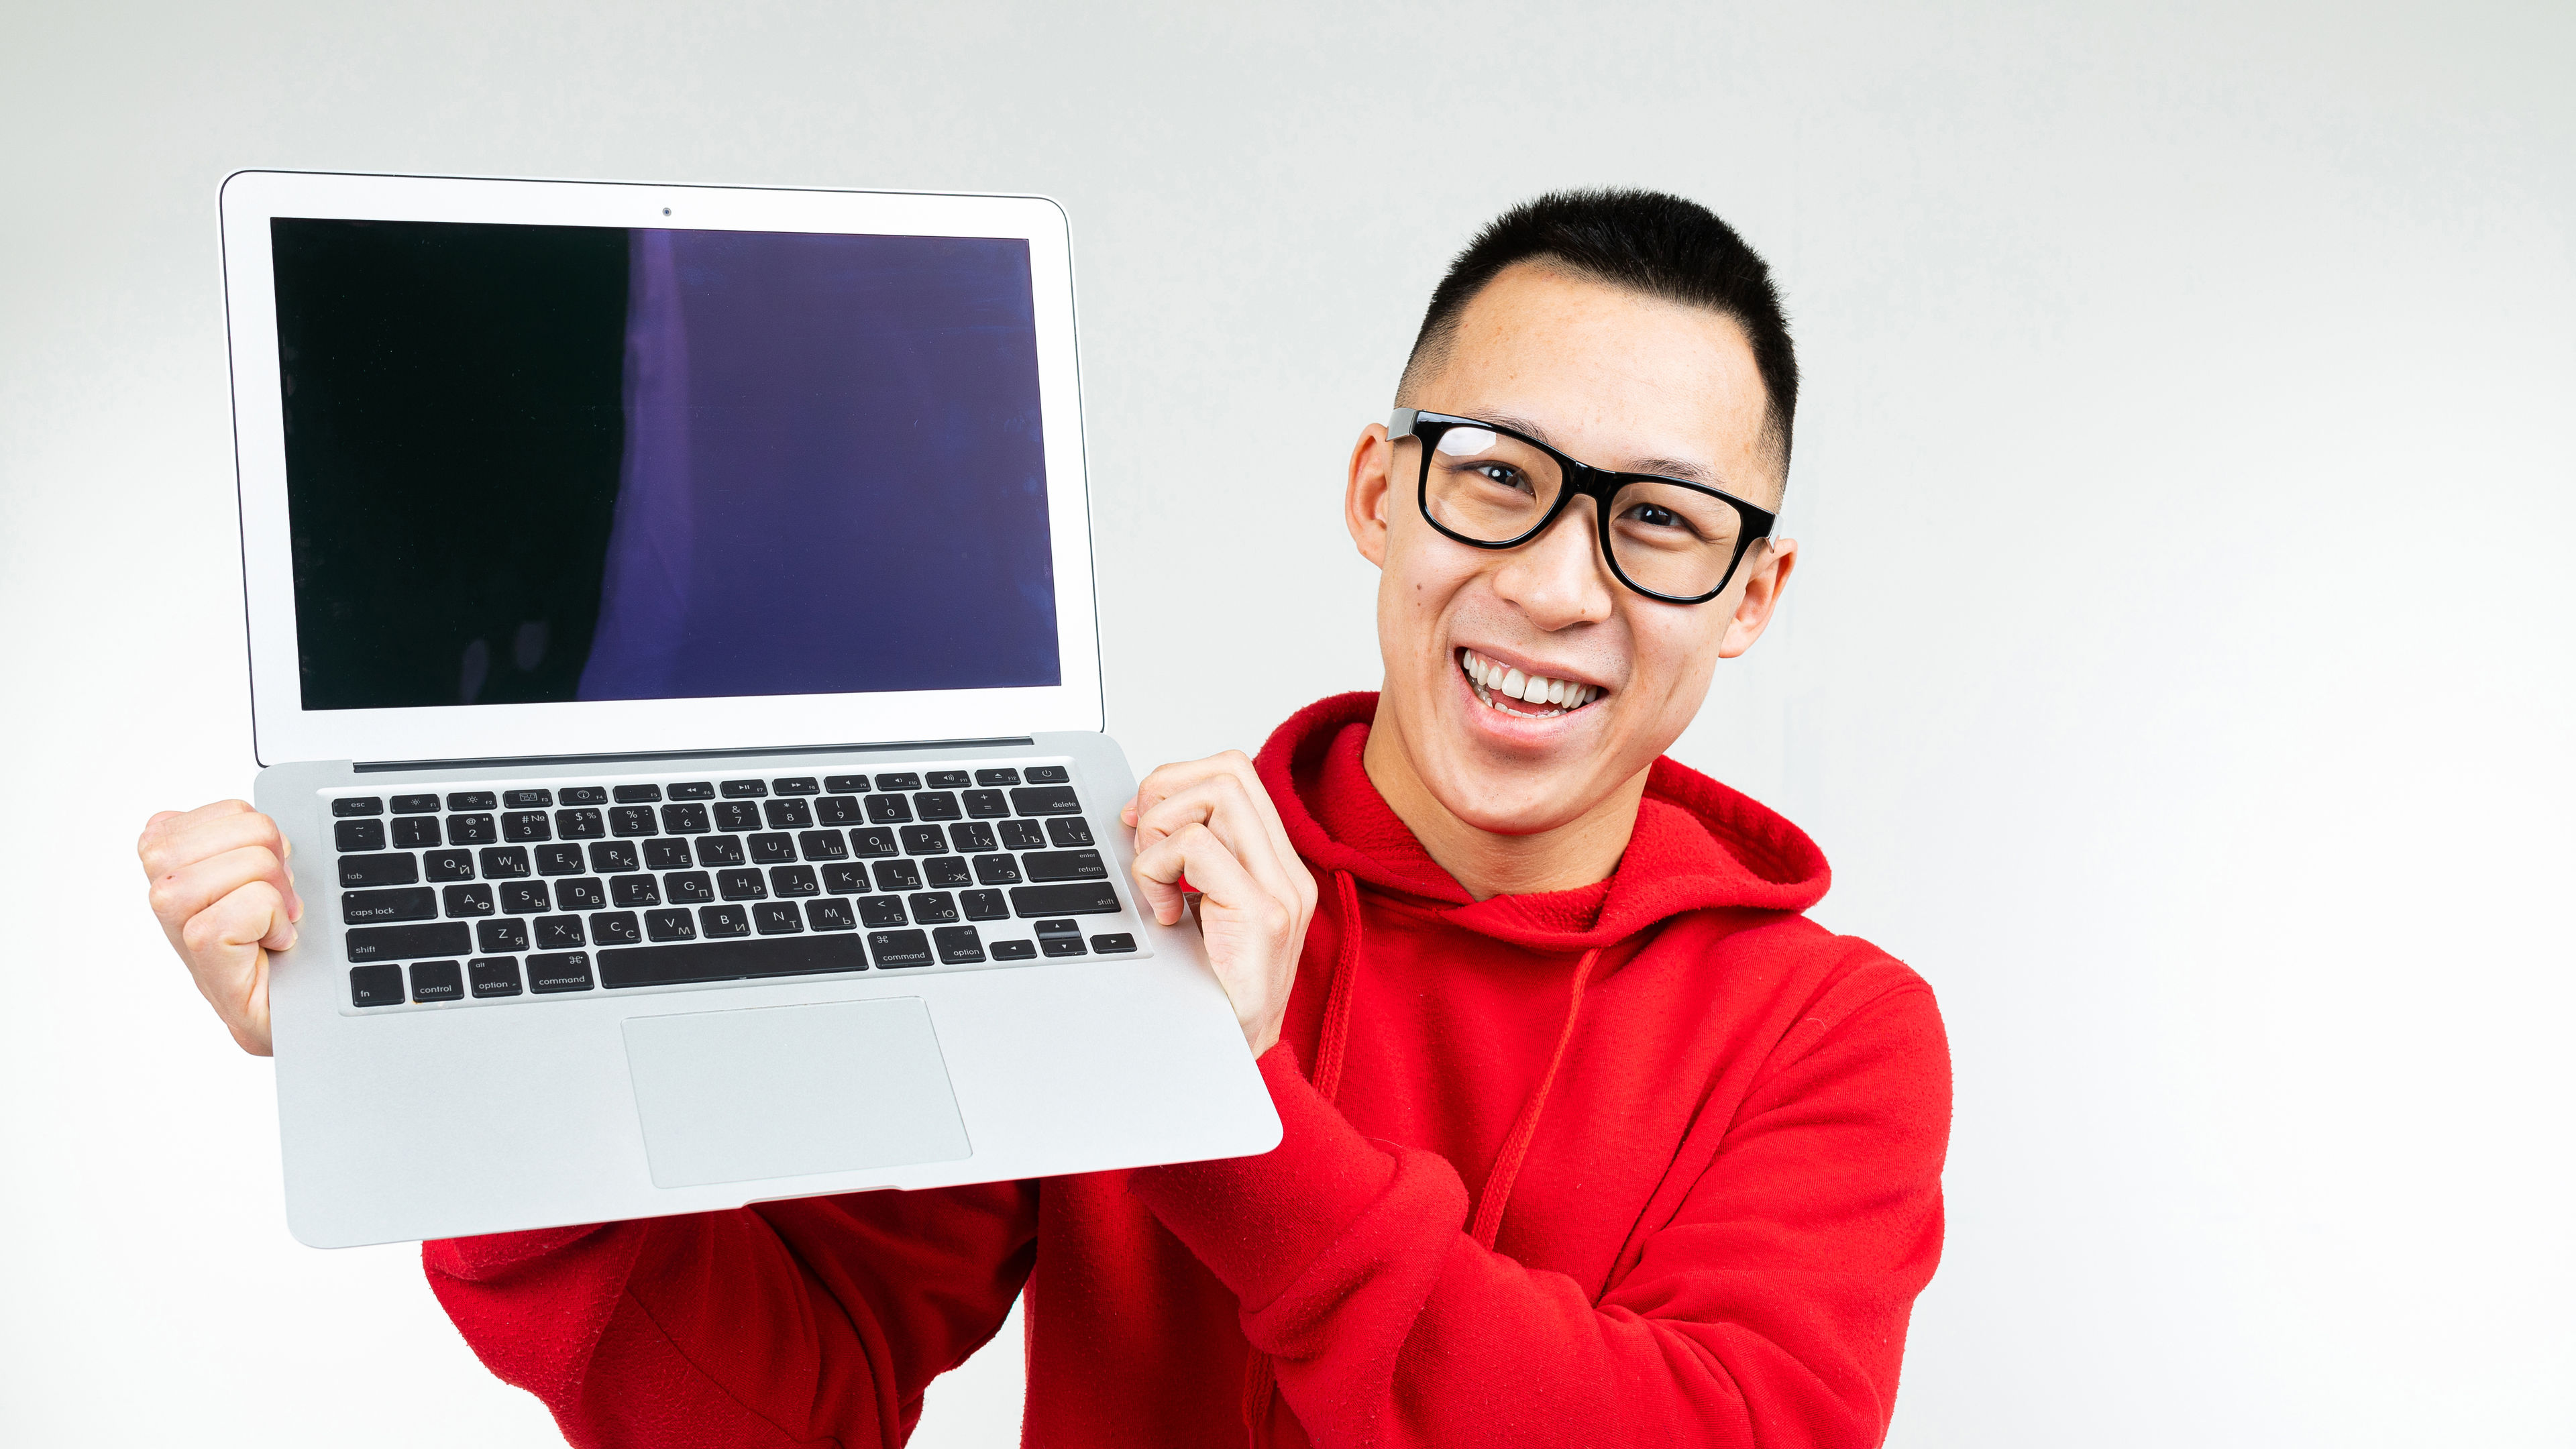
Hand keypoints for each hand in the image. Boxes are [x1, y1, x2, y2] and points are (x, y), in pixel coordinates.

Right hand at [138, 800, 303, 1055]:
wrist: (290, 1014)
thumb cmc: (277, 949)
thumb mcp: (266, 878)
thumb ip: (253, 841)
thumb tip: (274, 830)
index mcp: (176, 860)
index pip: (234, 810)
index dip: (270, 840)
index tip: (270, 878)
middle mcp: (166, 888)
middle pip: (245, 827)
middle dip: (279, 862)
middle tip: (277, 903)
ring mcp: (177, 924)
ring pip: (246, 863)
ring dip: (277, 895)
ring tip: (273, 924)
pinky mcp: (200, 956)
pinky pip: (244, 909)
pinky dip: (274, 925)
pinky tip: (271, 945)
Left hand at [1123, 750, 1316, 1055]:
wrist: (1236, 1070)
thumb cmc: (1212, 1000)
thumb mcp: (1202, 916)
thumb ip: (1191, 867)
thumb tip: (1138, 817)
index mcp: (1277, 866)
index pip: (1235, 773)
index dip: (1176, 779)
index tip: (1141, 821)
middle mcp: (1288, 872)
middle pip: (1229, 768)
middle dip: (1166, 790)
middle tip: (1142, 842)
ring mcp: (1282, 892)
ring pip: (1217, 793)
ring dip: (1163, 827)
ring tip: (1155, 880)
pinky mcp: (1262, 917)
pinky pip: (1195, 847)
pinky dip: (1158, 870)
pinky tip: (1163, 915)